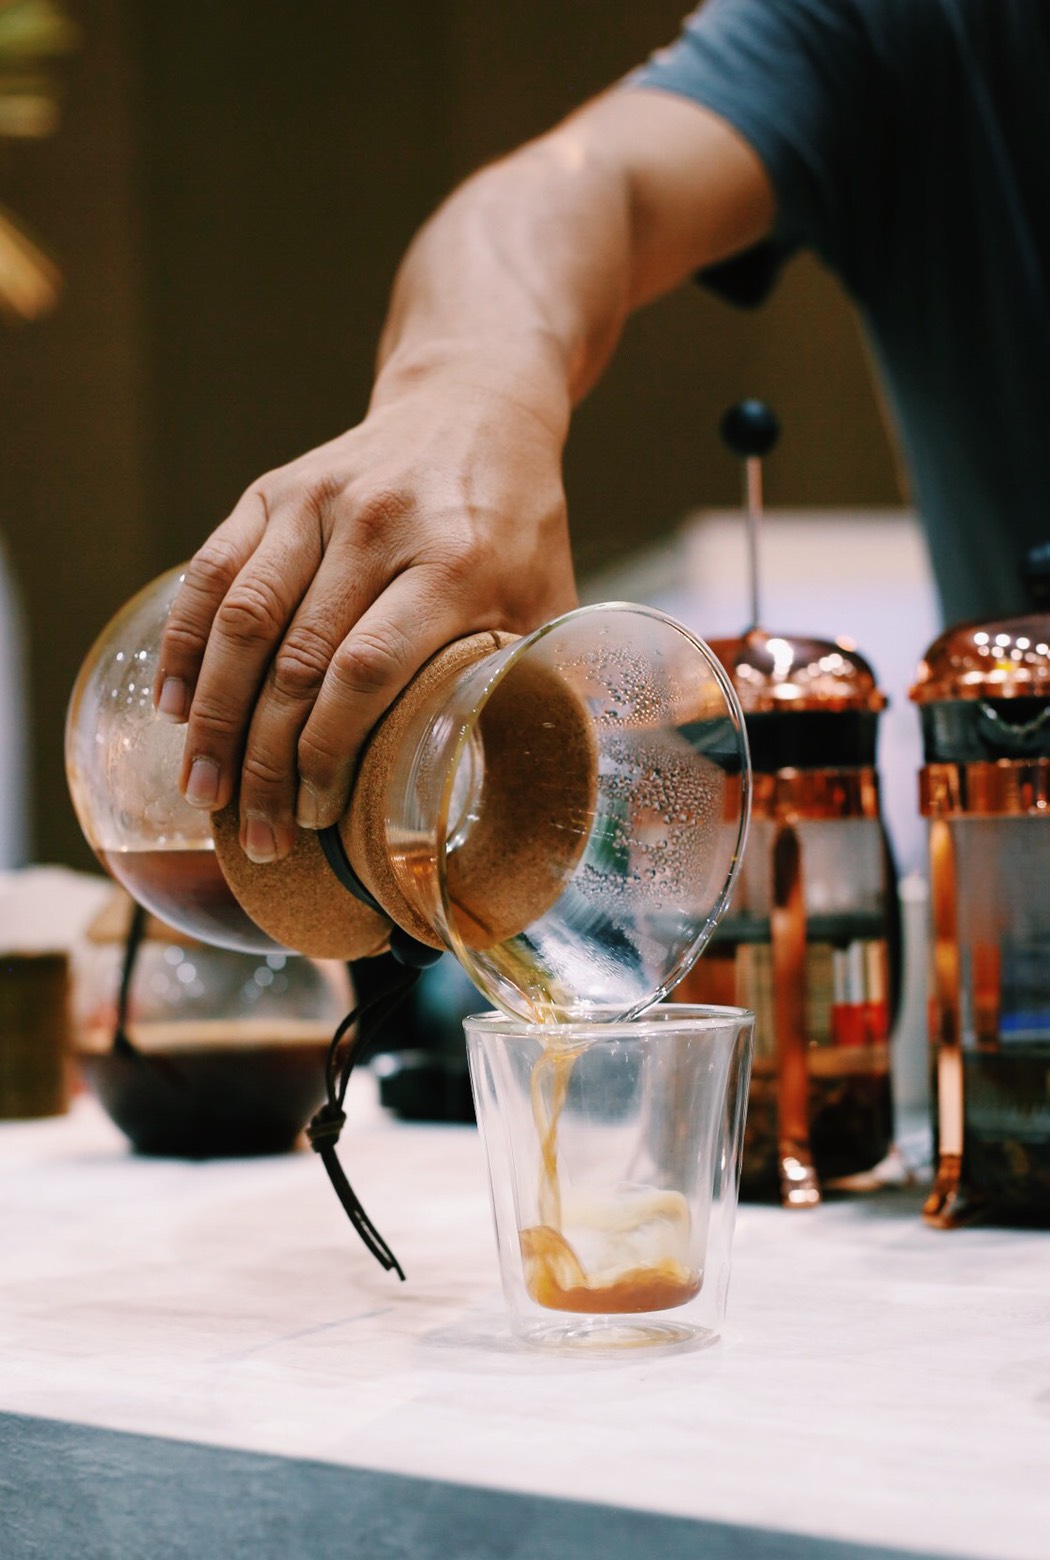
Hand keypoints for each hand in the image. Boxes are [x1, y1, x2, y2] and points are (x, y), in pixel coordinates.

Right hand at [153, 367, 576, 863]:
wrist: (474, 405)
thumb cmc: (517, 526)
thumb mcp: (546, 599)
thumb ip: (524, 678)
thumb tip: (514, 788)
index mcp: (455, 563)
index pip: (367, 670)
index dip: (328, 751)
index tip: (316, 816)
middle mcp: (380, 527)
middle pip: (297, 659)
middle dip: (265, 759)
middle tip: (256, 834)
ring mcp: (317, 502)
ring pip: (241, 619)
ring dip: (214, 715)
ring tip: (203, 790)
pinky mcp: (273, 491)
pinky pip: (212, 571)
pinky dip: (186, 642)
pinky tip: (174, 704)